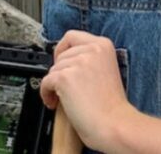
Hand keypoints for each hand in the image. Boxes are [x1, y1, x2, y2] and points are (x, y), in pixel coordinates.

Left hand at [40, 30, 135, 149]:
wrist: (114, 124)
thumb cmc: (112, 106)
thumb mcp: (107, 70)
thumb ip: (91, 60)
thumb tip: (68, 59)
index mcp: (104, 45)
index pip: (72, 36)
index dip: (63, 49)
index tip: (62, 61)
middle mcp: (92, 49)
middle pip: (61, 54)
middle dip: (60, 71)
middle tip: (64, 86)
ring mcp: (78, 62)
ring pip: (53, 69)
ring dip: (54, 85)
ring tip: (62, 98)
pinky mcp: (65, 77)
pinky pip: (46, 82)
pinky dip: (46, 94)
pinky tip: (55, 103)